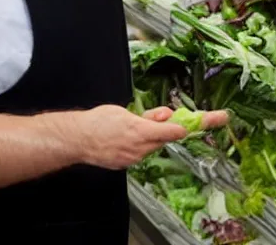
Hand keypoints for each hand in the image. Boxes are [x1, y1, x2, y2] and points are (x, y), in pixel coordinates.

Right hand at [78, 105, 227, 169]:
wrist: (77, 140)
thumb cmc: (99, 121)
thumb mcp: (124, 112)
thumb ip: (148, 116)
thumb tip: (167, 115)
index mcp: (139, 131)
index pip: (169, 132)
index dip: (184, 129)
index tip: (198, 127)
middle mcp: (139, 148)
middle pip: (164, 139)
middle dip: (171, 130)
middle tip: (186, 121)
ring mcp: (133, 159)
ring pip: (153, 146)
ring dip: (154, 136)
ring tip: (138, 126)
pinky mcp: (126, 164)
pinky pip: (141, 153)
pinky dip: (142, 145)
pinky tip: (129, 138)